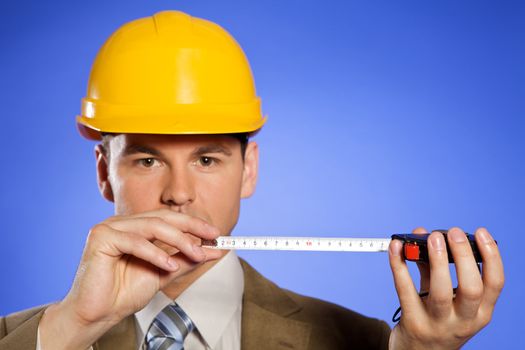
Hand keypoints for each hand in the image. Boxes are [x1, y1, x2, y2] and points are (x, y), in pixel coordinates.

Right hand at [39, 209, 221, 348]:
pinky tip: (169, 265)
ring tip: (196, 255)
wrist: (97, 315)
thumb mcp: (164, 273)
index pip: (169, 219)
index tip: (216, 234)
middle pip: (163, 218)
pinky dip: (155, 253)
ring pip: (153, 226)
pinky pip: (135, 241)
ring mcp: (110, 227)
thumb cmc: (123, 294)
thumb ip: (185, 260)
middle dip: (192, 227)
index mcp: (135, 228)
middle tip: (213, 237)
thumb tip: (212, 250)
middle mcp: (122, 223)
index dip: (193, 224)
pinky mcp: (101, 237)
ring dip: (180, 241)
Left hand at [388, 227, 503, 349]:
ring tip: (431, 237)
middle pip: (471, 288)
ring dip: (436, 261)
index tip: (482, 233)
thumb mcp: (449, 299)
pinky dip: (399, 266)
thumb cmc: (436, 319)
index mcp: (480, 313)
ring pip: (440, 293)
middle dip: (463, 257)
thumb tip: (422, 233)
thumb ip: (437, 267)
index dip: (491, 256)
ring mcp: (438, 324)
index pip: (495, 283)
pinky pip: (405, 291)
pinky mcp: (413, 323)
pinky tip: (395, 248)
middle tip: (453, 233)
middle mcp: (463, 321)